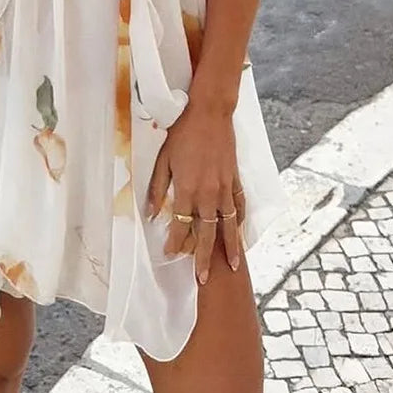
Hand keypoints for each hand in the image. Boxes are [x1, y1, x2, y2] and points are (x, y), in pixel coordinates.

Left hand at [147, 101, 245, 283]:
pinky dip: (241, 222)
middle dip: (204, 257)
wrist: (209, 113)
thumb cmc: (182, 133)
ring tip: (233, 267)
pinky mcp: (235, 179)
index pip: (180, 224)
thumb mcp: (163, 159)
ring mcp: (224, 187)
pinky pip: (240, 205)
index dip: (175, 241)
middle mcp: (208, 193)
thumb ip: (157, 187)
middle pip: (206, 232)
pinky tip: (242, 233)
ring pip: (228, 224)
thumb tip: (151, 212)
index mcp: (187, 188)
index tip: (171, 255)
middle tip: (203, 279)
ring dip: (230, 247)